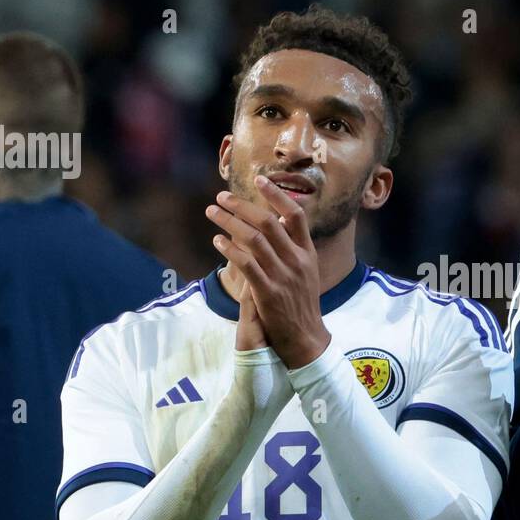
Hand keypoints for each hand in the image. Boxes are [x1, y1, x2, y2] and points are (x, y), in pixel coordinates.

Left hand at [208, 179, 330, 368]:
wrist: (306, 339)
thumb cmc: (301, 304)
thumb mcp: (306, 272)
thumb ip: (293, 247)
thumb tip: (279, 220)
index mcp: (308, 253)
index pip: (295, 215)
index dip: (277, 195)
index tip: (259, 179)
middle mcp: (297, 261)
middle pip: (268, 222)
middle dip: (242, 205)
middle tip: (221, 197)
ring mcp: (283, 276)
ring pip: (253, 239)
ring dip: (228, 221)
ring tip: (212, 212)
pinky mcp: (267, 292)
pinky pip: (245, 263)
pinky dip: (229, 248)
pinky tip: (217, 240)